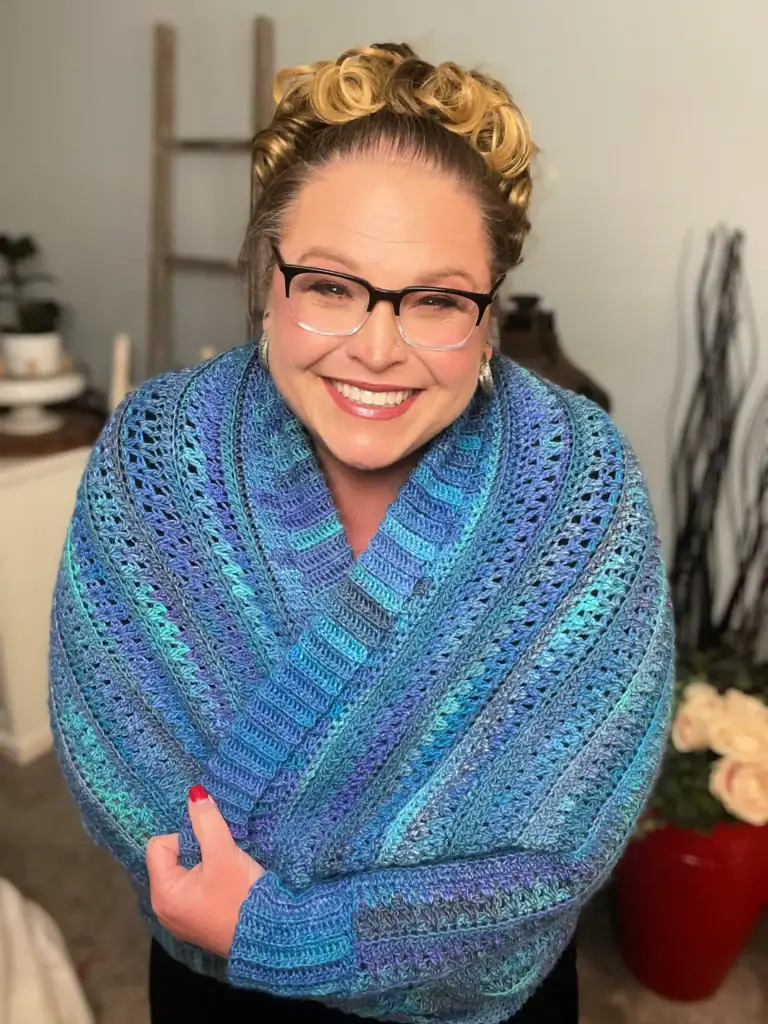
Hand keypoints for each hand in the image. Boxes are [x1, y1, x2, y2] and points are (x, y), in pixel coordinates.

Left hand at [146, 786, 265, 957]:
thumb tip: (195, 794)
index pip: (159, 845)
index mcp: (163, 893)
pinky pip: (195, 889)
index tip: (210, 847)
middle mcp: (165, 908)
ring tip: (226, 871)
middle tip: (220, 857)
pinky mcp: (198, 922)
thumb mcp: (223, 853)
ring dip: (205, 864)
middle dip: (196, 850)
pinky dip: (209, 880)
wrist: (269, 936)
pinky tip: (228, 885)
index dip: (185, 837)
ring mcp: (181, 918)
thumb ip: (206, 821)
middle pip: (171, 858)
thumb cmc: (241, 897)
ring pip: (186, 872)